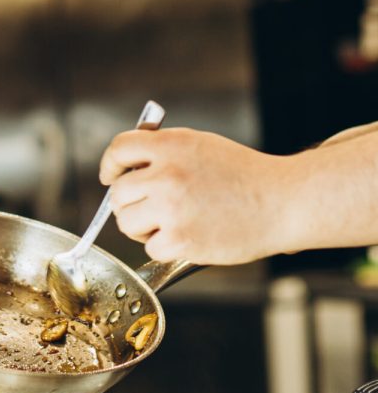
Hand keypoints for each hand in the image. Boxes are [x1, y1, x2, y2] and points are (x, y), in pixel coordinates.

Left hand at [99, 127, 305, 265]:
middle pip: (118, 194)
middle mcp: (166, 175)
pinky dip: (164, 247)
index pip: (119, 149)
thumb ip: (164, 150)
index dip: (111, 165)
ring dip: (142, 227)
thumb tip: (128, 164)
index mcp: (171, 145)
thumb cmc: (244, 174)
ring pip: (127, 223)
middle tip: (150, 208)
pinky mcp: (180, 240)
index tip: (111, 176)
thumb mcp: (201, 144)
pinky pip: (150, 248)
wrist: (281, 201)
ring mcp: (171, 208)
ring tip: (170, 223)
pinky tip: (188, 237)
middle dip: (129, 202)